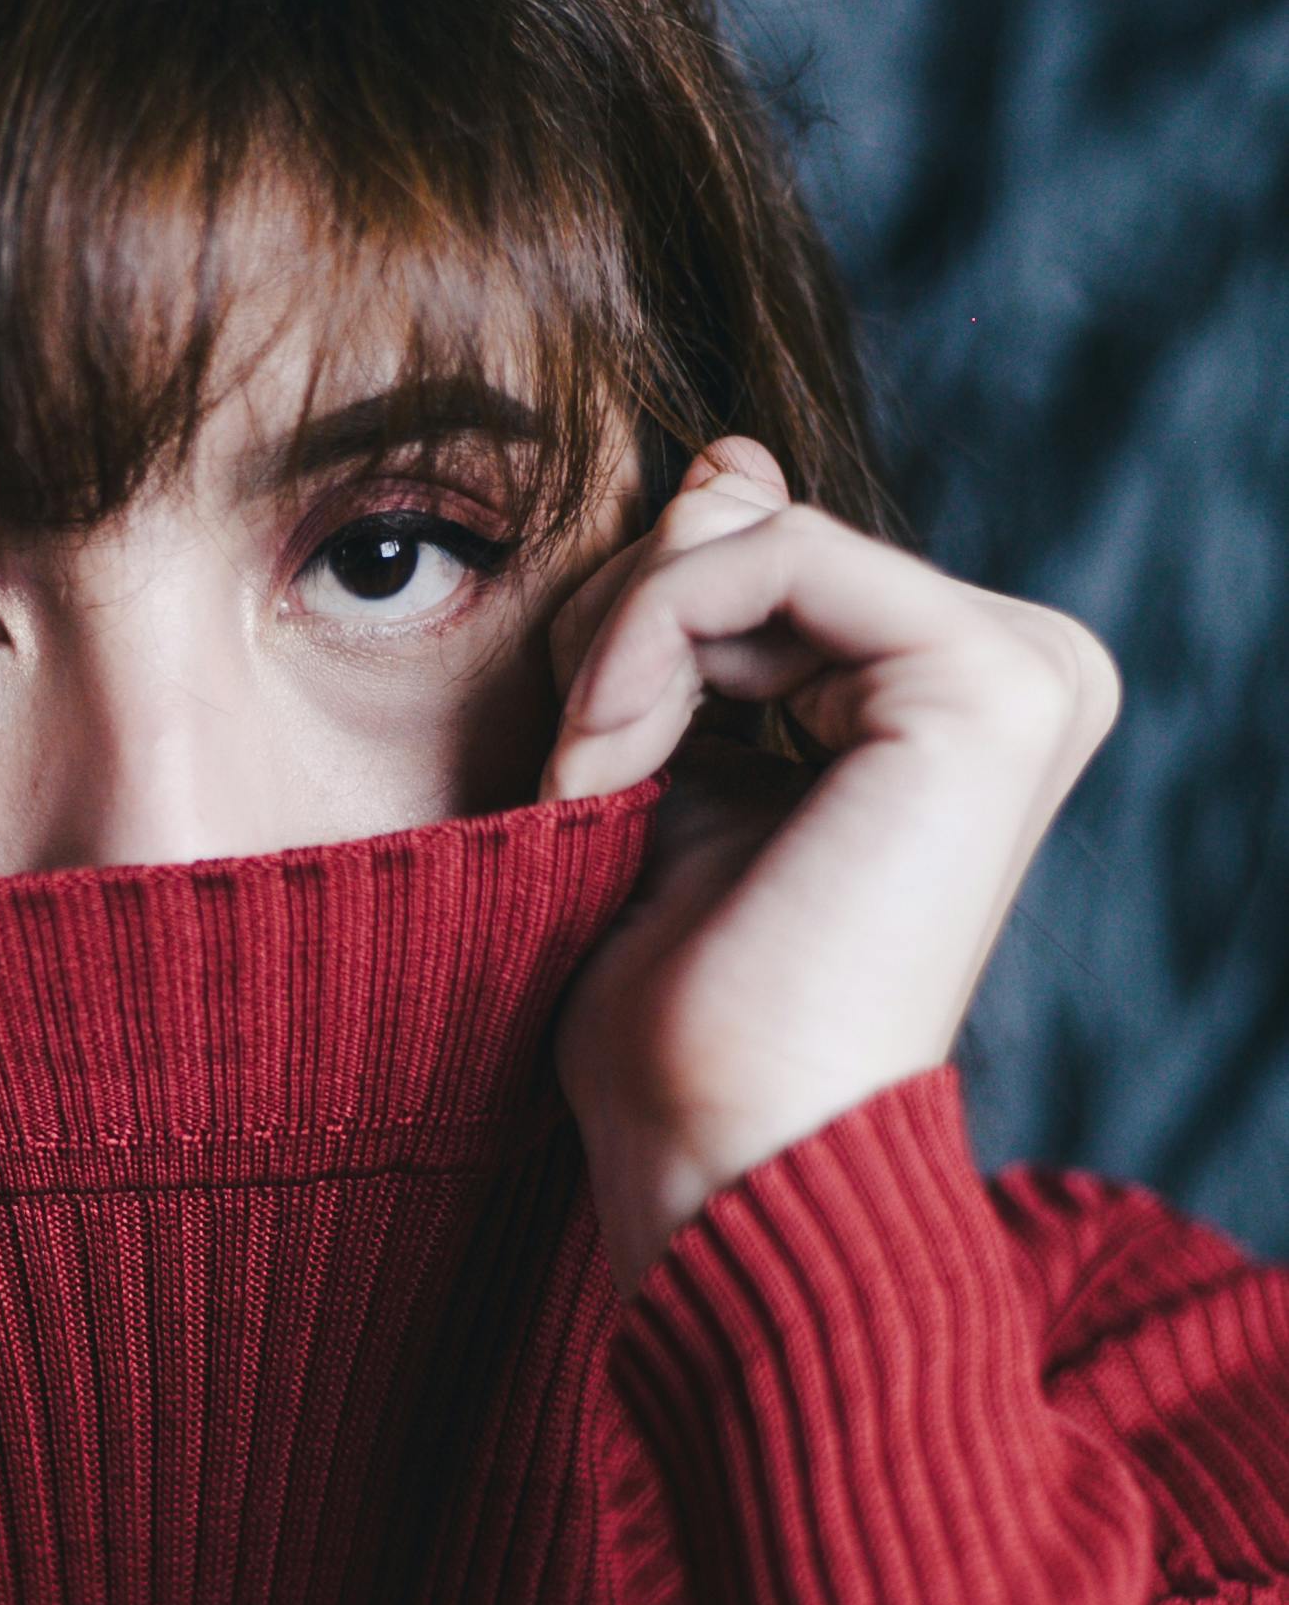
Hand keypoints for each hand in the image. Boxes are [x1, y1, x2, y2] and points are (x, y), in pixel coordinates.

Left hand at [536, 441, 1119, 1294]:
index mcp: (954, 695)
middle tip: (581, 788)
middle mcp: (1021, 671)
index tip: (579, 775)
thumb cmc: (681, 1017)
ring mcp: (1025, 671)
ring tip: (595, 796)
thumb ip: (703, 616)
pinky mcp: (991, 681)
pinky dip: (643, 644)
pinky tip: (613, 768)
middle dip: (619, 638)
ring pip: (742, 534)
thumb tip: (732, 448)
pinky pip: (762, 555)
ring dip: (618, 656)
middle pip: (747, 526)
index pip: (753, 549)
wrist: (723, 1157)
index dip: (627, 633)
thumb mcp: (671, 768)